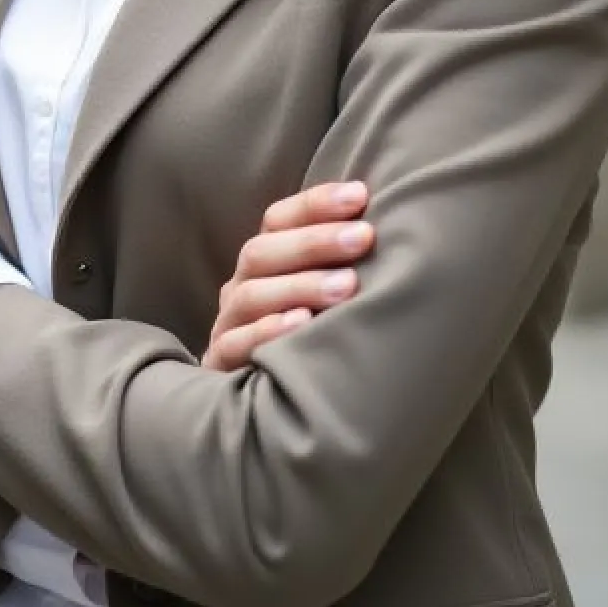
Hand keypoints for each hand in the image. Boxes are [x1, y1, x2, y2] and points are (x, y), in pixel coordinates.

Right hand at [202, 180, 373, 372]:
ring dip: (300, 285)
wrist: (268, 410)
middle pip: (263, 252)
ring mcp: (228, 326)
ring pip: (251, 295)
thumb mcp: (321, 300)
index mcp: (262, 264)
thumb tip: (386, 229)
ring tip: (347, 286)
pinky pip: (236, 344)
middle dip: (315, 241)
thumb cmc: (310, 343)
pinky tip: (301, 324)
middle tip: (364, 237)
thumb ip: (341, 266)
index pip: (278, 220)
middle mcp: (241, 287)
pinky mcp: (221, 365)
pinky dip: (266, 331)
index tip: (360, 195)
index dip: (316, 204)